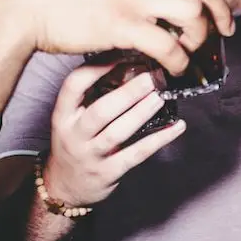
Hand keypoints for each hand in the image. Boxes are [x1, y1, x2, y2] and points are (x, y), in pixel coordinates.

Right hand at [45, 64, 185, 207]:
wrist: (65, 187)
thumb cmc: (76, 143)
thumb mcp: (73, 118)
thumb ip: (94, 95)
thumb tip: (130, 66)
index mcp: (63, 115)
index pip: (73, 86)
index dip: (96, 67)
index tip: (121, 53)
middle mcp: (74, 134)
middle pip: (101, 110)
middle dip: (128, 92)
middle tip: (152, 77)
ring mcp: (91, 155)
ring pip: (118, 132)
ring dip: (142, 112)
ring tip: (161, 96)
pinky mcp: (109, 172)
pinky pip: (137, 154)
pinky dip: (159, 139)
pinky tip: (178, 126)